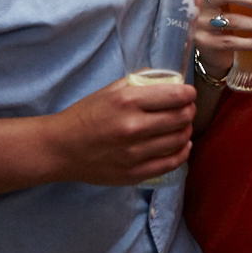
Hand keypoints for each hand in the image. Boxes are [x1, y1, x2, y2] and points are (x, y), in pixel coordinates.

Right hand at [48, 78, 196, 184]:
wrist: (62, 148)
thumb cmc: (86, 115)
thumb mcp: (110, 90)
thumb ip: (139, 82)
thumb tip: (169, 79)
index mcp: (127, 101)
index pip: (175, 96)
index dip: (188, 94)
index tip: (188, 94)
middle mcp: (133, 126)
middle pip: (182, 118)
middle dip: (189, 111)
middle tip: (186, 109)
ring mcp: (135, 153)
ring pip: (180, 140)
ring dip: (186, 131)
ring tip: (182, 127)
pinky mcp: (135, 173)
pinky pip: (171, 163)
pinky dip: (182, 152)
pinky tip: (181, 145)